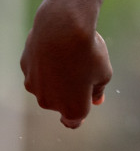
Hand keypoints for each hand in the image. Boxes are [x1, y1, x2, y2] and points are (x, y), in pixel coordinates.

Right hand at [20, 0, 112, 128]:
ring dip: (58, 76)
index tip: (84, 102)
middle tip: (85, 69)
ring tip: (71, 56)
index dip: (79, 115)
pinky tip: (57, 47)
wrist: (62, 29)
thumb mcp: (104, 73)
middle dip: (71, 90)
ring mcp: (34, 86)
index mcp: (72, 108)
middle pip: (61, 101)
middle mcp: (49, 102)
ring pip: (48, 85)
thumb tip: (97, 100)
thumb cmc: (88, 54)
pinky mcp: (26, 69)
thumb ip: (97, 90)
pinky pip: (40, 69)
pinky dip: (47, 62)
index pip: (73, 121)